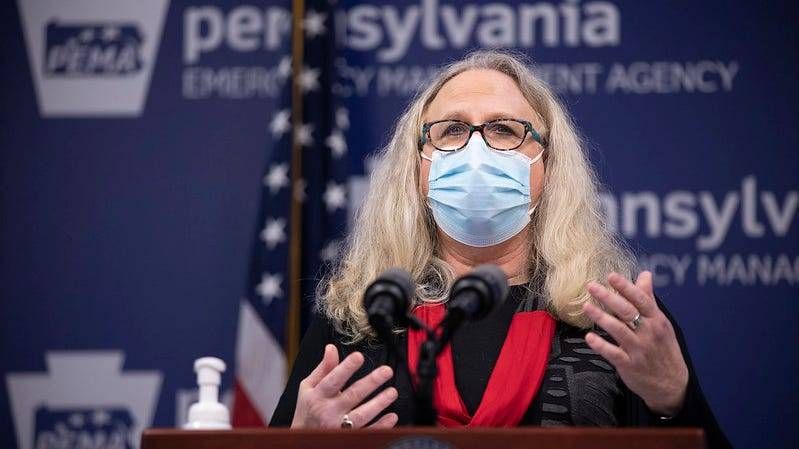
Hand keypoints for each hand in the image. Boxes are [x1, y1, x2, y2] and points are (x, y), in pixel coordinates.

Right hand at [291, 344, 398, 427]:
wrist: (303, 438)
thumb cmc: (308, 410)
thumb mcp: (308, 387)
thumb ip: (323, 368)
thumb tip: (331, 348)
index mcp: (318, 395)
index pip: (333, 379)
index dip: (346, 368)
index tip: (358, 357)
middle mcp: (328, 411)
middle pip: (352, 395)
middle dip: (371, 382)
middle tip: (386, 371)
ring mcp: (338, 426)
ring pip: (362, 415)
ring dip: (379, 403)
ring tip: (392, 392)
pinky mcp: (348, 437)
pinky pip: (367, 432)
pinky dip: (381, 425)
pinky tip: (391, 416)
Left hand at [582, 271, 688, 415]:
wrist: (672, 384)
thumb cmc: (664, 349)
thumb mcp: (661, 322)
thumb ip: (648, 299)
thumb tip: (645, 274)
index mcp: (657, 320)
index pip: (641, 299)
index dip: (625, 287)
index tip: (611, 275)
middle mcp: (649, 332)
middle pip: (627, 311)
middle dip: (608, 297)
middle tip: (591, 285)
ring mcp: (639, 349)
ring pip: (618, 330)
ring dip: (601, 317)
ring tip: (586, 306)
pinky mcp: (629, 365)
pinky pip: (613, 353)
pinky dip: (601, 345)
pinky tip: (589, 337)